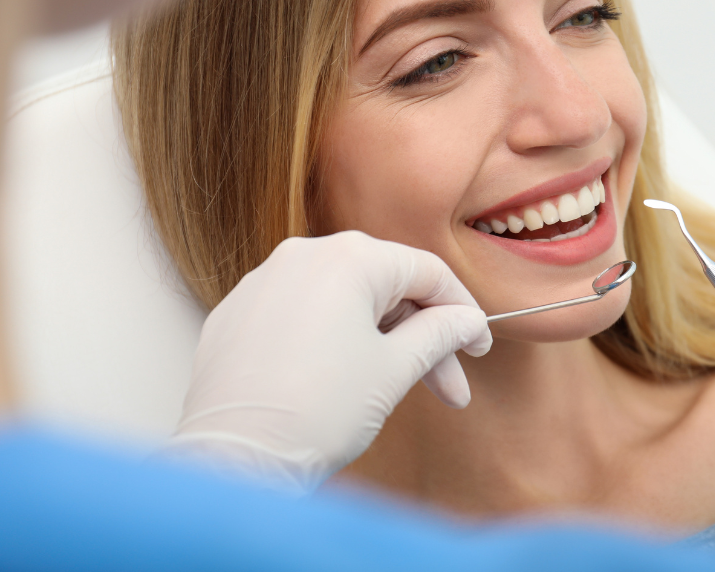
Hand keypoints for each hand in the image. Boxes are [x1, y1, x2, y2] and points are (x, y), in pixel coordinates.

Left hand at [162, 231, 491, 492]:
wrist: (237, 459)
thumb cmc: (318, 411)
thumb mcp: (396, 369)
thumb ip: (439, 334)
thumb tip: (467, 322)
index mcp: (348, 258)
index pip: (426, 271)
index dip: (462, 311)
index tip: (478, 347)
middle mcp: (301, 255)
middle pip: (384, 287)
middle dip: (422, 337)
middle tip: (450, 387)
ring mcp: (262, 283)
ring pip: (341, 302)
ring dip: (380, 342)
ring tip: (398, 391)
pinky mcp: (236, 315)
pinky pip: (300, 316)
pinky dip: (331, 342)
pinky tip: (343, 383)